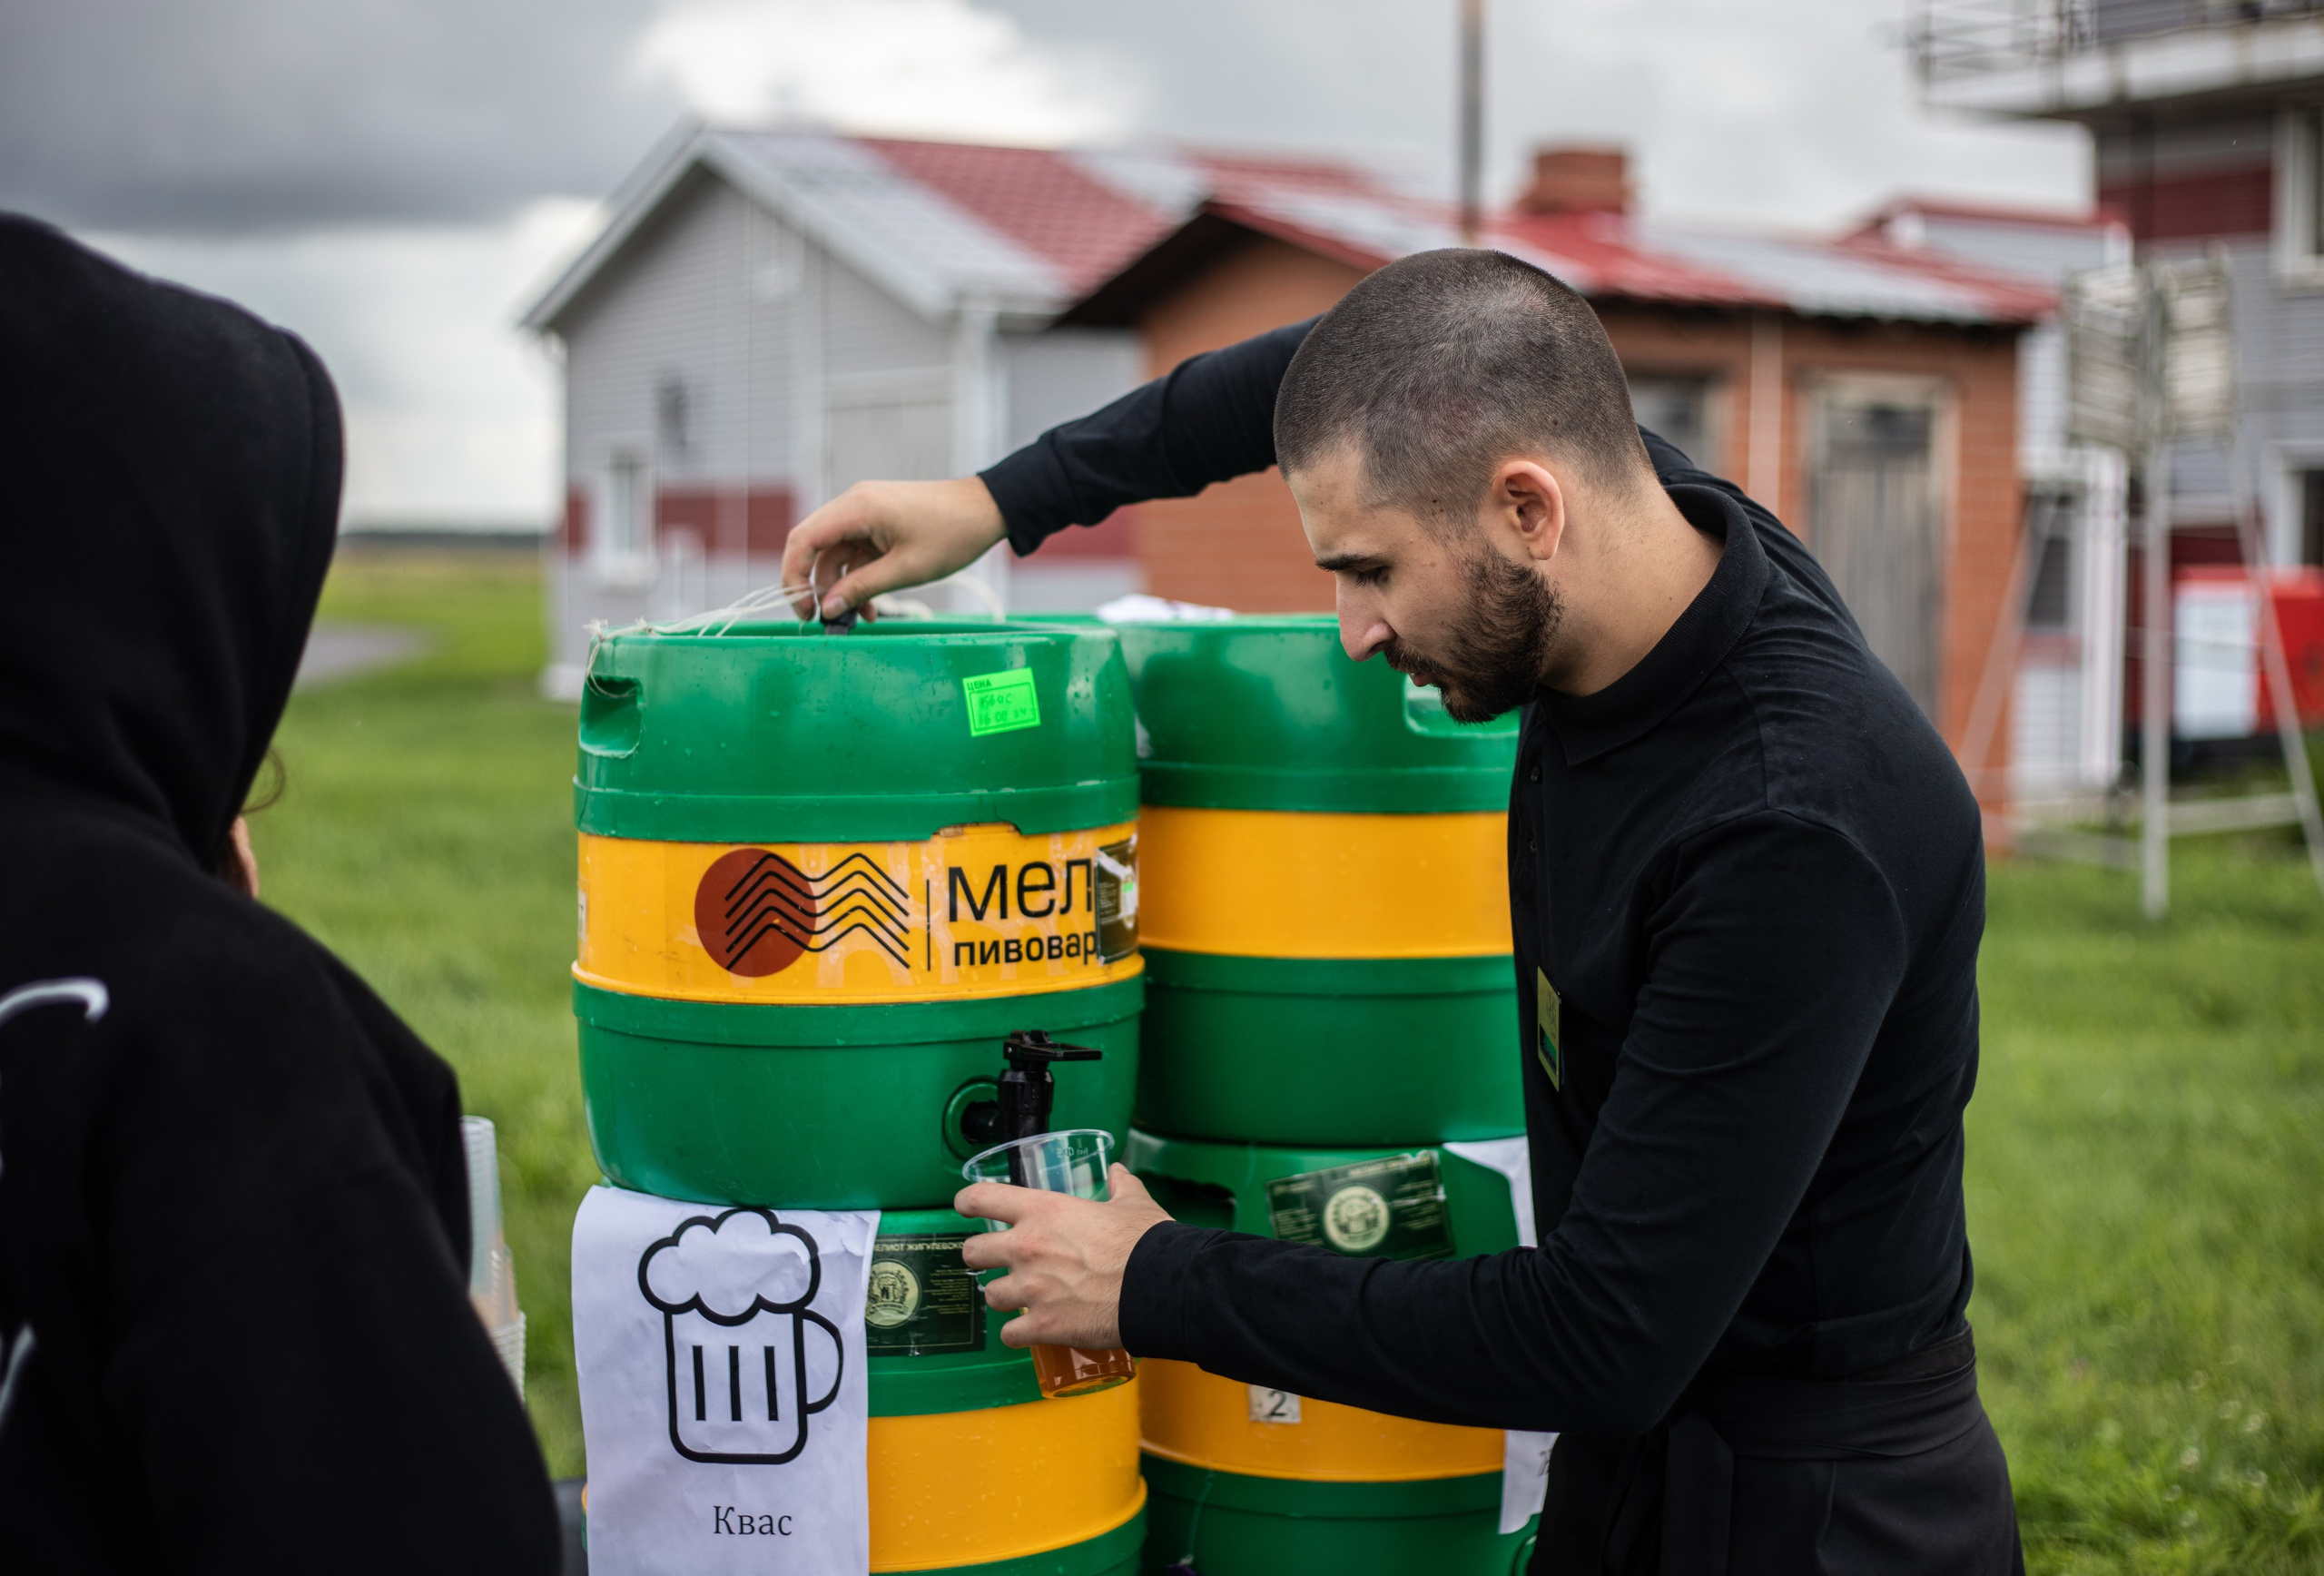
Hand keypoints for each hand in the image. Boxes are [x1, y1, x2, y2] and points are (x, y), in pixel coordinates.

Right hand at [781, 476, 1006, 619]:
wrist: (987, 510)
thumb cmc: (952, 534)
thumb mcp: (906, 570)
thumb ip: (863, 589)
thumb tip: (829, 609)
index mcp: (857, 508)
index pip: (803, 539)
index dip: (794, 576)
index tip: (802, 608)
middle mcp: (855, 504)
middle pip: (814, 547)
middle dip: (816, 586)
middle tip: (823, 619)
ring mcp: (866, 512)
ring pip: (836, 554)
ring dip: (843, 587)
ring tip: (860, 619)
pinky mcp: (879, 522)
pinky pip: (857, 553)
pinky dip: (860, 578)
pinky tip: (874, 606)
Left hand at [955, 1165, 1172, 1349]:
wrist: (1162, 1288)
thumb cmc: (1147, 1242)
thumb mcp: (1133, 1203)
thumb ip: (1119, 1185)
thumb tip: (1117, 1171)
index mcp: (1044, 1211)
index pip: (982, 1198)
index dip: (968, 1201)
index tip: (965, 1206)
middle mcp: (1027, 1248)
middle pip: (973, 1252)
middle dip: (981, 1257)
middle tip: (995, 1261)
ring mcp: (1031, 1290)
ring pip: (990, 1296)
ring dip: (1004, 1297)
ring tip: (1021, 1298)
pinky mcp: (1042, 1327)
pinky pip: (1009, 1334)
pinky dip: (1018, 1333)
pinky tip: (1031, 1330)